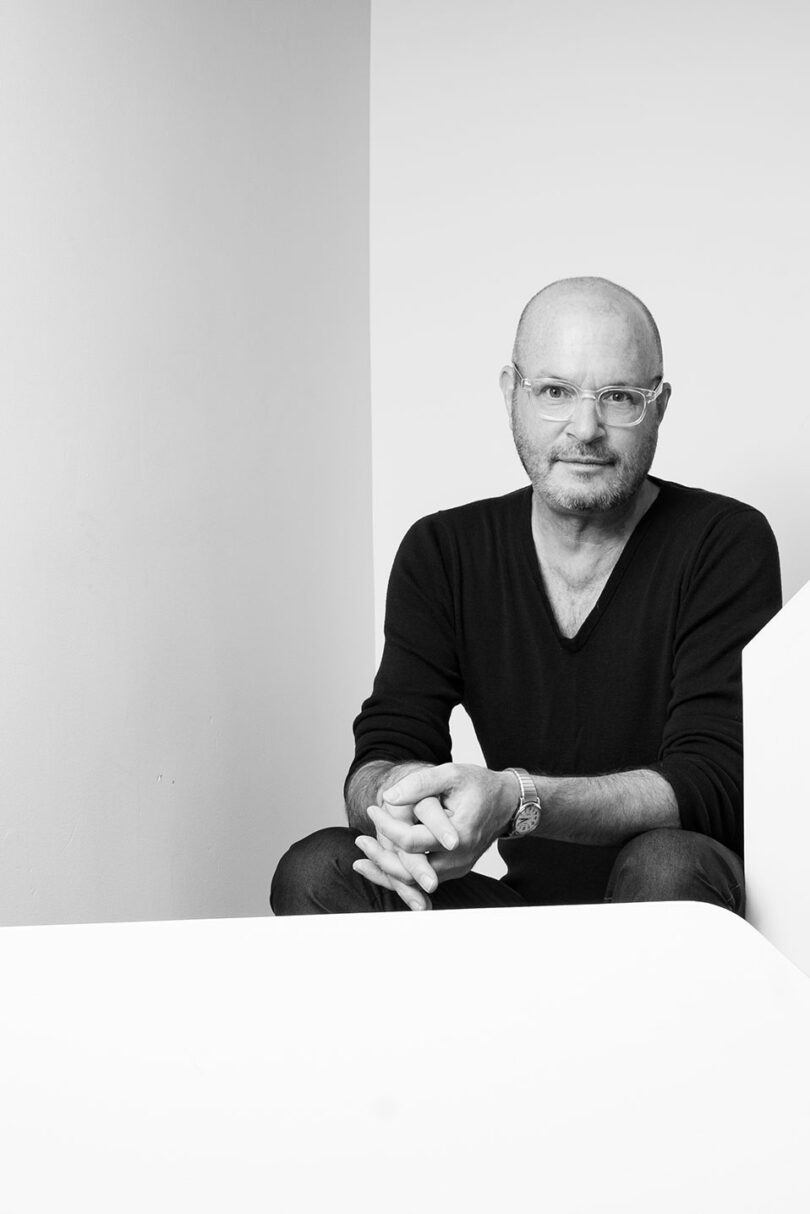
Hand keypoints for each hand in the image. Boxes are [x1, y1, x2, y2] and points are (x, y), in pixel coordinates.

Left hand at [372, 763, 516, 882]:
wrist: (505, 802)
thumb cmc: (479, 785)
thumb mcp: (451, 773)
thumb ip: (420, 783)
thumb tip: (389, 796)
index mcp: (459, 835)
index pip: (412, 841)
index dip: (387, 826)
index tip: (374, 809)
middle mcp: (458, 859)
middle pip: (409, 871)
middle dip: (380, 859)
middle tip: (360, 842)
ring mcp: (457, 868)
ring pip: (414, 881)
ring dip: (386, 870)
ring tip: (362, 856)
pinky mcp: (452, 871)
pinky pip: (422, 879)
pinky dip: (400, 874)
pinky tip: (379, 864)